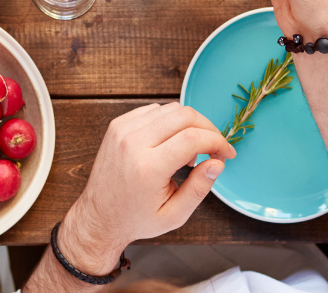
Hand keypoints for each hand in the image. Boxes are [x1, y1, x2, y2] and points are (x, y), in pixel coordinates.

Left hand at [57, 103, 235, 274]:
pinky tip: (172, 141)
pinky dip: (169, 120)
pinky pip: (152, 110)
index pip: (193, 138)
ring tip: (191, 151)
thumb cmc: (136, 218)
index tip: (228, 154)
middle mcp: (133, 143)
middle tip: (216, 147)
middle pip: (184, 116)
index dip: (218, 142)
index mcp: (148, 167)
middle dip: (208, 128)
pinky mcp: (117, 125)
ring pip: (169, 109)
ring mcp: (122, 130)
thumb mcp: (174, 215)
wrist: (99, 216)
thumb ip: (199, 188)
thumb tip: (218, 162)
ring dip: (189, 124)